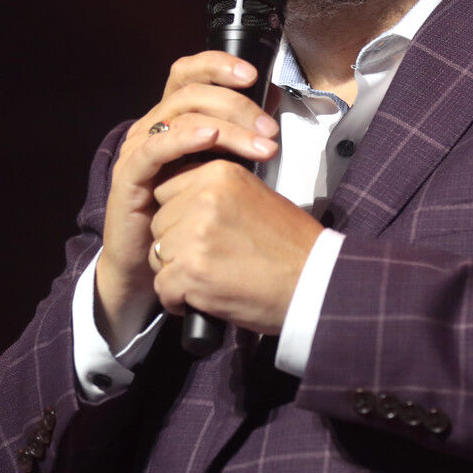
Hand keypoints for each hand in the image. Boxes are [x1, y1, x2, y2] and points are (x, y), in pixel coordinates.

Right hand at [94, 51, 280, 346]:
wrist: (150, 266)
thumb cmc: (189, 219)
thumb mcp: (218, 171)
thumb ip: (238, 139)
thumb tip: (274, 107)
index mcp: (170, 119)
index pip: (188, 72)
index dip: (217, 64)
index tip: (254, 74)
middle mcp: (150, 126)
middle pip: (191, 92)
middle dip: (237, 104)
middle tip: (270, 129)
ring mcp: (137, 149)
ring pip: (180, 115)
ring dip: (227, 125)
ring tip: (261, 145)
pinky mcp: (129, 176)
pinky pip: (155, 147)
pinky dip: (185, 137)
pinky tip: (212, 138)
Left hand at [148, 159, 321, 335]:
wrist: (314, 282)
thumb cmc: (291, 246)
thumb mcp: (253, 196)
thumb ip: (215, 193)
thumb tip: (181, 200)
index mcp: (219, 173)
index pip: (167, 189)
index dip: (180, 215)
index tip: (199, 232)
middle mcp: (204, 198)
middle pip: (159, 222)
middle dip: (175, 243)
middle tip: (208, 258)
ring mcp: (195, 235)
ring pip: (158, 254)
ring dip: (176, 272)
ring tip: (209, 278)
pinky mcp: (192, 271)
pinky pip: (163, 286)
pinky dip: (178, 299)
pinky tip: (202, 298)